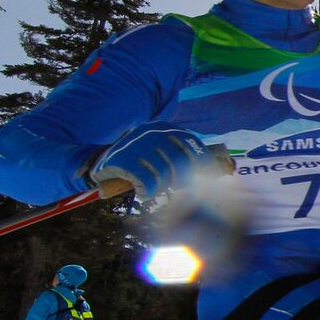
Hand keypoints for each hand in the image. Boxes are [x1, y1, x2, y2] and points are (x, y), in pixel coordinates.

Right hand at [89, 123, 224, 200]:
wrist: (101, 159)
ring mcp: (138, 143)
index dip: (205, 164)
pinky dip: (147, 191)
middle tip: (175, 185)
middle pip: (182, 162)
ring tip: (154, 186)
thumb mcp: (163, 150)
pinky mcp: (124, 159)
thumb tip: (218, 170)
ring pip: (165, 174)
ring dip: (161, 186)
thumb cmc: (140, 159)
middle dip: (182, 180)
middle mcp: (154, 132)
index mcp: (167, 128)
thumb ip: (184, 155)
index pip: (194, 146)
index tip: (211, 177)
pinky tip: (143, 191)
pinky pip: (147, 182)